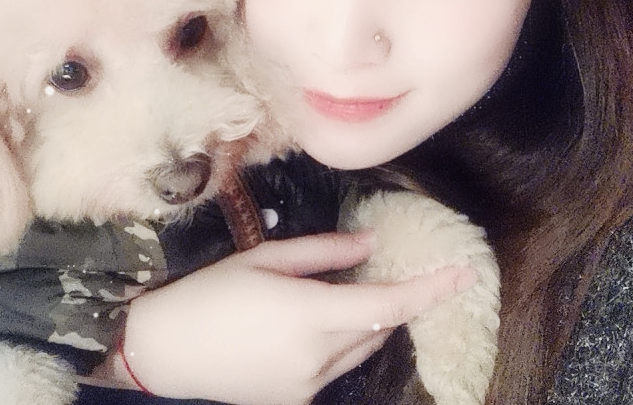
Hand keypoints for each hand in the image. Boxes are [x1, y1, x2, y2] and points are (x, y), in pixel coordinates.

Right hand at [113, 232, 474, 404]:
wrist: (167, 349)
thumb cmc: (213, 291)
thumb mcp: (266, 258)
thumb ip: (325, 252)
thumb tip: (371, 244)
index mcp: (309, 314)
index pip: (388, 305)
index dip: (431, 290)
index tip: (465, 273)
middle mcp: (317, 357)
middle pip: (379, 327)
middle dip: (390, 300)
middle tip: (380, 272)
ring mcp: (308, 386)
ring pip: (361, 349)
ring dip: (367, 322)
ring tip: (338, 296)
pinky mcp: (296, 401)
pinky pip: (337, 368)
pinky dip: (342, 342)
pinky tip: (311, 323)